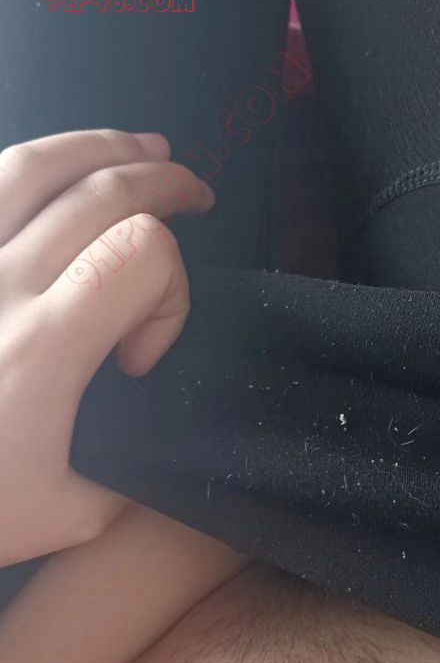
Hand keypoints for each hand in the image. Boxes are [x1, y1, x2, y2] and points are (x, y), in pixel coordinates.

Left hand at [0, 127, 214, 566]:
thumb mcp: (64, 516)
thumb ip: (124, 476)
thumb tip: (146, 444)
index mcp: (42, 345)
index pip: (140, 252)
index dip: (171, 293)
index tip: (142, 357)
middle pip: (100, 190)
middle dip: (163, 183)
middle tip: (193, 192)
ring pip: (30, 164)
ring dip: (97, 147)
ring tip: (139, 146)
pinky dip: (23, 169)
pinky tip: (46, 172)